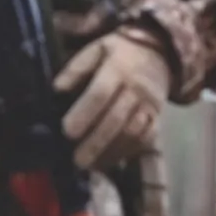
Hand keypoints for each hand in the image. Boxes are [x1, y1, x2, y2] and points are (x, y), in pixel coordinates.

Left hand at [55, 28, 171, 170]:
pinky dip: (128, 152)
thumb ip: (75, 69)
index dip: (84, 114)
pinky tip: (110, 161)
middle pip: (117, 118)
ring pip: (133, 133)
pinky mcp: (158, 117)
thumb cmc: (117, 52)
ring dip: (112, 152)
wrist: (159, 52)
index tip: (66, 132)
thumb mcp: (94, 50)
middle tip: (77, 161)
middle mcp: (137, 89)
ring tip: (90, 166)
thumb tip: (57, 88)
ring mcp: (150, 105)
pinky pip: (147, 138)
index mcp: (118, 68)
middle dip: (96, 142)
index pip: (100, 93)